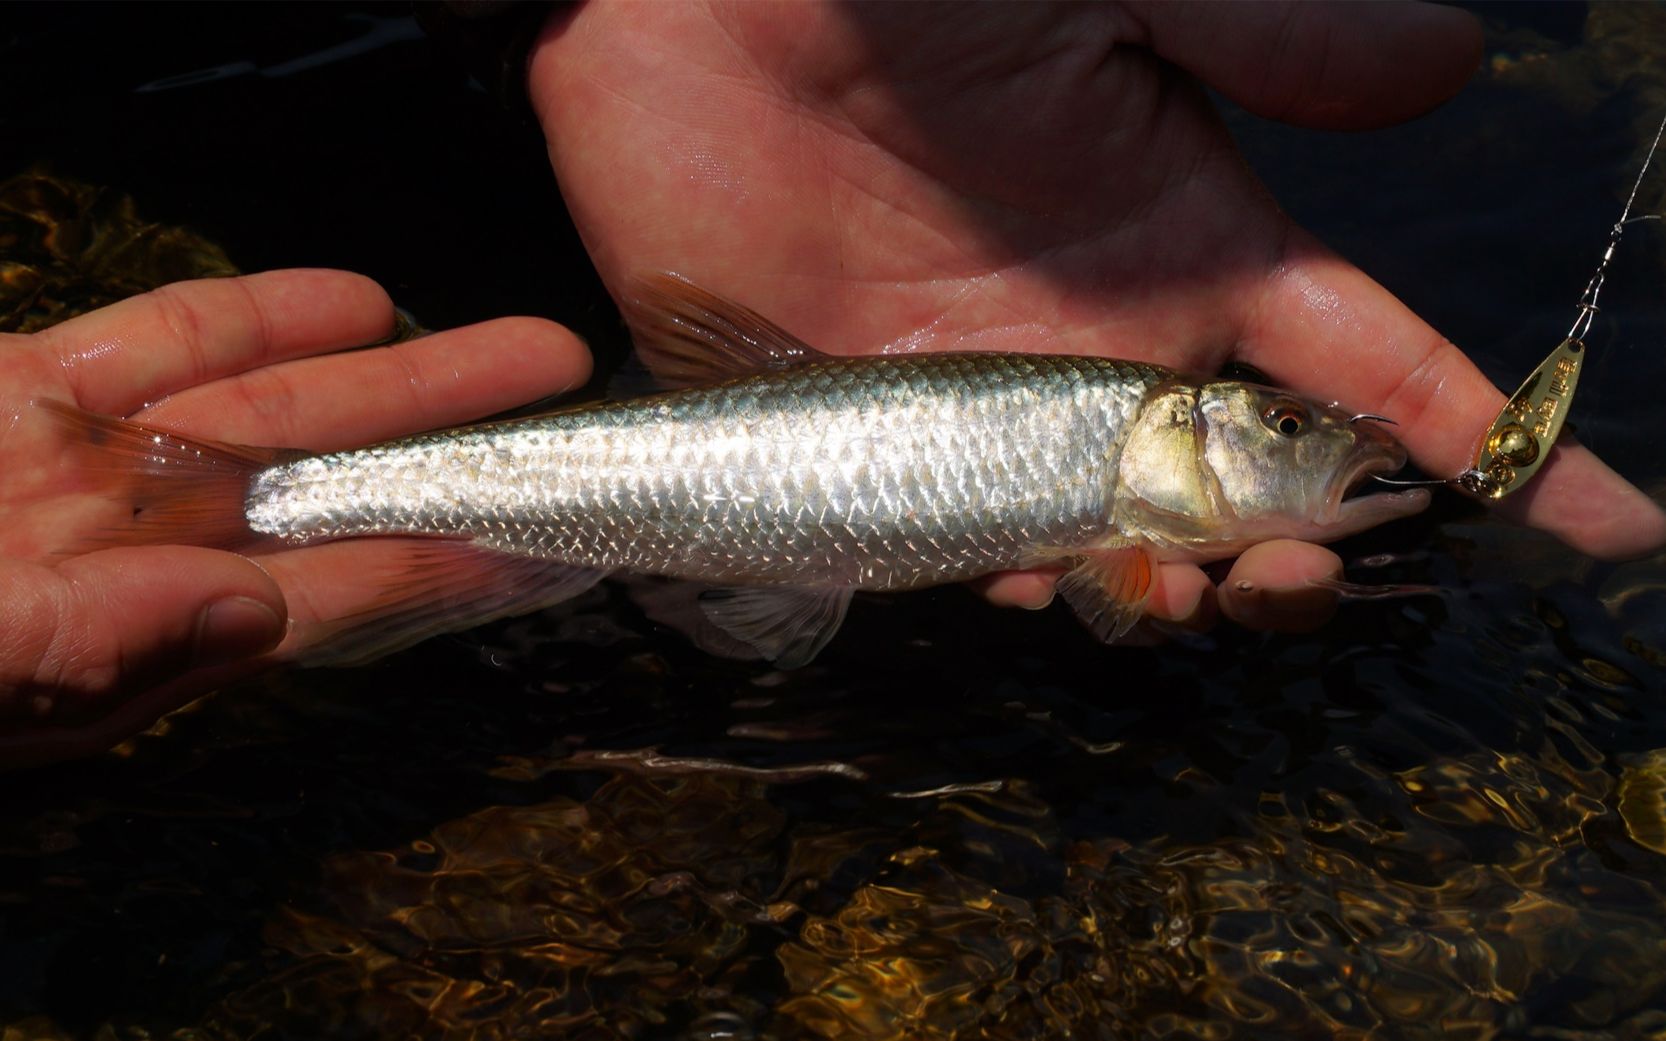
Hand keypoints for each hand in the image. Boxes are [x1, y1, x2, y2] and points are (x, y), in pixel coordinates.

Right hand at [0, 269, 589, 764]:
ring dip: (397, 376)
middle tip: (572, 418)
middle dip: (459, 450)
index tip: (552, 544)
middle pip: (339, 487)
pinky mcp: (28, 386)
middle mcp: (144, 545)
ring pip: (275, 407)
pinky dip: (257, 316)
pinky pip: (160, 344)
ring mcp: (93, 461)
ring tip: (517, 352)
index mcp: (143, 637)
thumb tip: (251, 610)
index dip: (449, 566)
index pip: (339, 593)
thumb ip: (101, 644)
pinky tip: (356, 302)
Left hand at [528, 0, 1665, 633]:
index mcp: (1197, 254)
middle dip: (1296, 561)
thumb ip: (1262, 38)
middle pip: (1245, 500)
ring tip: (1159, 591)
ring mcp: (989, 409)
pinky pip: (953, 550)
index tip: (1599, 522)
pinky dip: (1004, 588)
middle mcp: (1108, 355)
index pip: (1375, 370)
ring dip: (1158, 596)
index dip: (1491, 446)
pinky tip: (1023, 592)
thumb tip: (1452, 58)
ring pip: (1109, 549)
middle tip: (1277, 574)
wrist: (701, 9)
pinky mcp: (868, 438)